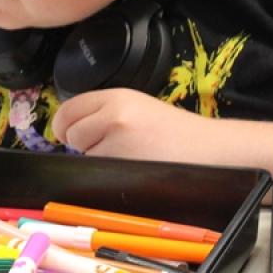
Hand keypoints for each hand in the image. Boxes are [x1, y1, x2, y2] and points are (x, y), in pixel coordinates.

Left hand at [51, 88, 214, 163]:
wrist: (208, 151)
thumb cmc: (175, 133)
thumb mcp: (138, 107)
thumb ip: (103, 112)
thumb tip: (66, 128)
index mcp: (117, 96)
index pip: (68, 109)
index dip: (65, 124)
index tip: (70, 133)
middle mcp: (113, 116)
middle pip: (70, 133)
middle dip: (83, 143)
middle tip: (113, 145)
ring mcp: (115, 143)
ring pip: (83, 155)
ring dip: (98, 160)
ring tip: (129, 156)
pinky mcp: (120, 168)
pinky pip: (97, 174)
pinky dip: (108, 175)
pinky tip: (132, 169)